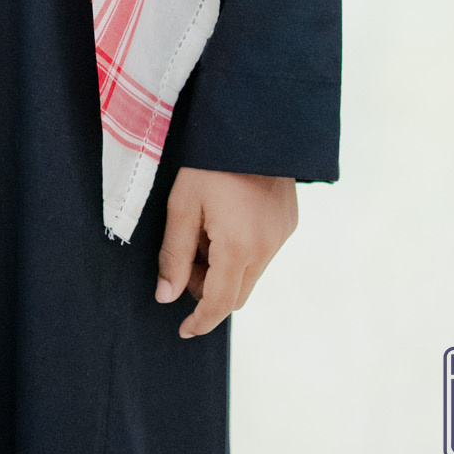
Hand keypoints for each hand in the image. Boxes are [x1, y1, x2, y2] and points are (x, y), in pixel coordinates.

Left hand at [155, 168, 297, 338]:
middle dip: (207, 289)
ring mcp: (282, 236)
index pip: (219, 303)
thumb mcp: (182, 204)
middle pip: (236, 294)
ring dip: (224, 269)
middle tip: (185, 259)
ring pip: (250, 274)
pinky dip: (241, 252)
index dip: (199, 321)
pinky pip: (263, 253)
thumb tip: (165, 297)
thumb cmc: (209, 161)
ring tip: (204, 230)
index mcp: (239, 246)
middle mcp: (267, 248)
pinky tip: (226, 219)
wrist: (253, 123)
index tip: (184, 330)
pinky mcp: (288, 223)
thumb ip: (173, 255)